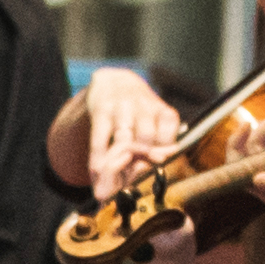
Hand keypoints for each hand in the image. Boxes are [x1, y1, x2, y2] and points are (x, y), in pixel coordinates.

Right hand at [68, 65, 188, 192]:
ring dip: (119, 165)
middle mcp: (144, 106)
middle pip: (146, 139)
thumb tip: (161, 164)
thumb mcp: (157, 120)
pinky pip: (100, 138)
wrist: (114, 80)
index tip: (155, 167)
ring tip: (113, 184)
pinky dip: (98, 158)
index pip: (167, 137)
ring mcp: (121, 107)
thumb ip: (161, 142)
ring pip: (123, 140)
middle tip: (131, 179)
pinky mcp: (101, 110)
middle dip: (140, 162)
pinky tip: (97, 173)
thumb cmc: (139, 109)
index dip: (162, 155)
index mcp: (162, 111)